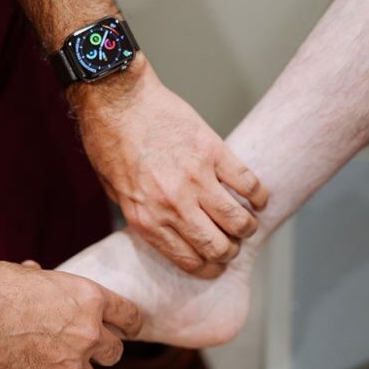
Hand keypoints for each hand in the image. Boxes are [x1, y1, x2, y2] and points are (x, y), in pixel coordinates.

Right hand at [0, 261, 143, 368]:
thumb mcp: (29, 275)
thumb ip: (47, 284)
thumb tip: (37, 273)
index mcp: (90, 300)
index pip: (131, 316)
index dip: (129, 324)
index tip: (128, 330)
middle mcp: (89, 334)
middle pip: (115, 352)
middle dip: (103, 351)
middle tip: (84, 348)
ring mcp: (71, 365)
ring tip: (48, 360)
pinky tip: (24, 368)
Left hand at [69, 54, 268, 276]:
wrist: (117, 100)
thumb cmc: (110, 141)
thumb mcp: (115, 192)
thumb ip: (142, 214)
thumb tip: (167, 231)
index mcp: (147, 219)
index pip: (190, 260)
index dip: (209, 268)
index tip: (216, 265)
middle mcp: (173, 205)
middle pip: (218, 246)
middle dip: (230, 252)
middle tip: (233, 245)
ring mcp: (196, 178)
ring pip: (238, 220)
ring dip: (247, 227)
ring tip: (247, 222)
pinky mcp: (213, 151)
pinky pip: (247, 183)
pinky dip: (258, 195)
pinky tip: (256, 197)